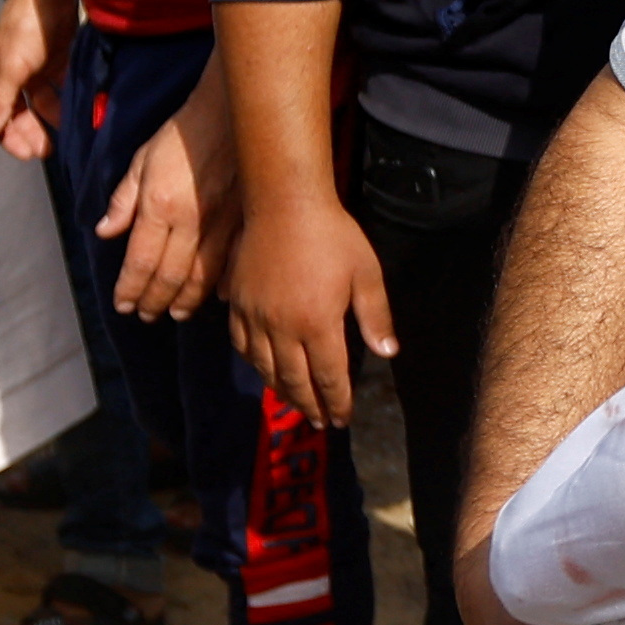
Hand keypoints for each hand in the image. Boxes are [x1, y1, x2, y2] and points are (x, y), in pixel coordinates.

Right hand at [0, 0, 69, 161]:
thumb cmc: (24, 28)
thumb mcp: (11, 67)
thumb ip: (1, 100)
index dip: (10, 139)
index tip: (30, 154)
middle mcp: (9, 79)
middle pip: (19, 116)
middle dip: (32, 134)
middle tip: (50, 149)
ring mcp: (32, 72)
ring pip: (40, 106)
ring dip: (51, 121)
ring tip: (67, 133)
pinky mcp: (53, 64)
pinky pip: (58, 91)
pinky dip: (66, 103)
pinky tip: (77, 113)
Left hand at [100, 65, 238, 319]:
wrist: (234, 114)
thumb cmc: (184, 133)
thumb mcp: (143, 159)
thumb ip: (123, 199)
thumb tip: (105, 232)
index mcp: (160, 205)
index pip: (140, 261)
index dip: (130, 289)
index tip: (123, 304)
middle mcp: (191, 221)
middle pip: (170, 276)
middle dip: (154, 301)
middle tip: (146, 315)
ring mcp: (223, 224)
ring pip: (203, 277)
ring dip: (186, 300)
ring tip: (175, 313)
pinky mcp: (246, 222)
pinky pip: (235, 263)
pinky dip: (224, 285)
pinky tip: (217, 297)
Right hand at [227, 193, 393, 426]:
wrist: (284, 203)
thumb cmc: (333, 235)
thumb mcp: (366, 274)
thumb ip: (376, 317)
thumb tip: (387, 354)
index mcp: (318, 324)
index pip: (329, 378)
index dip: (336, 402)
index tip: (342, 419)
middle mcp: (283, 328)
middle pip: (295, 381)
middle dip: (310, 406)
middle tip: (321, 422)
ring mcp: (256, 317)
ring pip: (266, 369)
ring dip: (282, 391)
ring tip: (297, 403)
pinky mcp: (237, 303)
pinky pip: (243, 346)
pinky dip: (255, 365)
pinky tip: (266, 370)